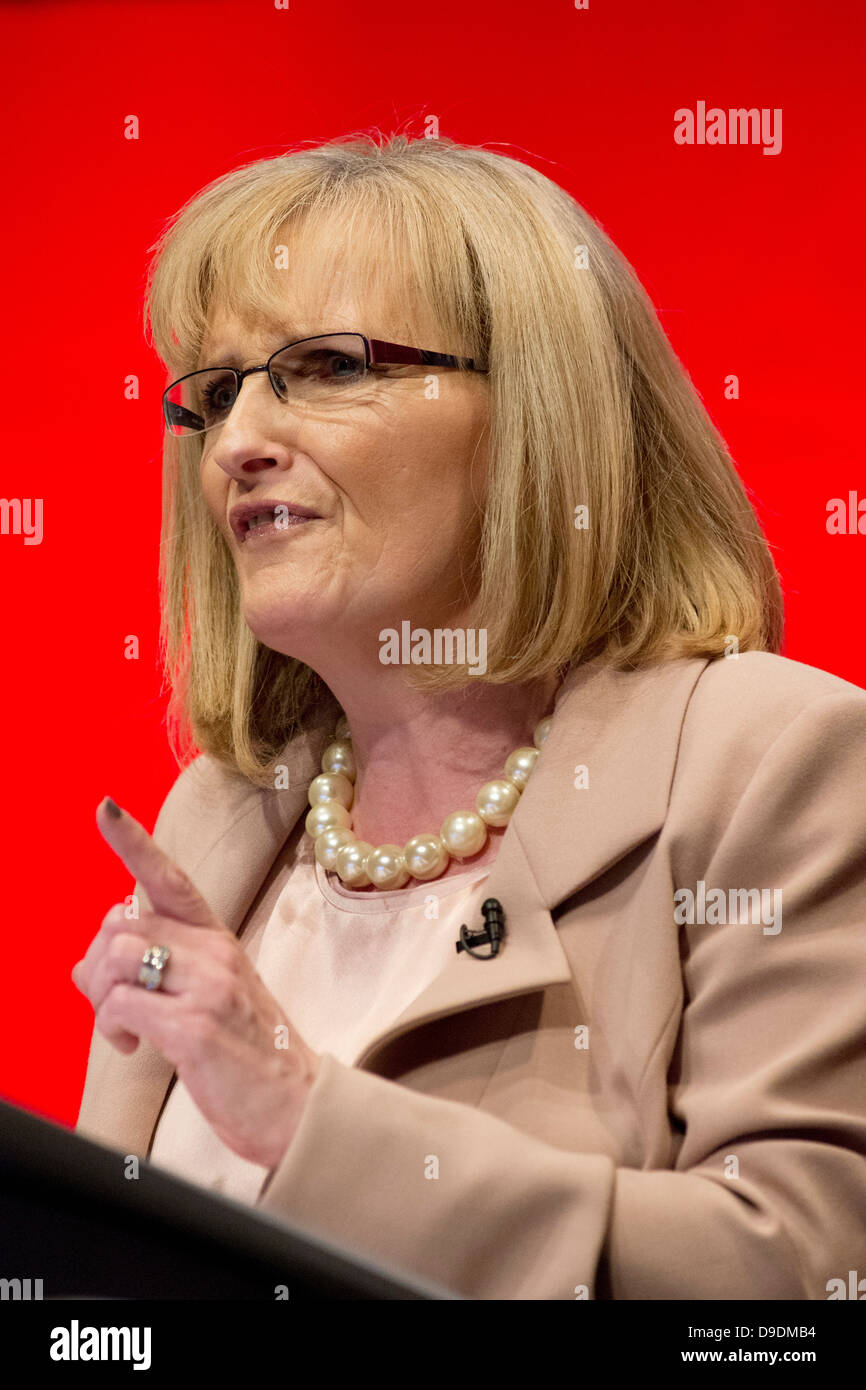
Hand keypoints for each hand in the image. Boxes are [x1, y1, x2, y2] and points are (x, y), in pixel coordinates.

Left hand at [72, 797, 320, 1169]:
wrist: (297, 1106)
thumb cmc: (249, 1055)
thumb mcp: (206, 1000)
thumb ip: (154, 972)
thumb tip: (85, 966)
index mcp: (219, 939)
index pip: (172, 878)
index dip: (133, 842)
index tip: (104, 808)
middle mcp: (215, 951)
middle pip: (122, 922)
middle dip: (96, 963)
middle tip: (110, 1003)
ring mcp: (207, 986)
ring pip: (117, 956)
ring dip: (100, 995)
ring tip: (121, 1027)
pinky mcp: (194, 1026)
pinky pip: (122, 1004)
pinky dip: (112, 1025)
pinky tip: (132, 1045)